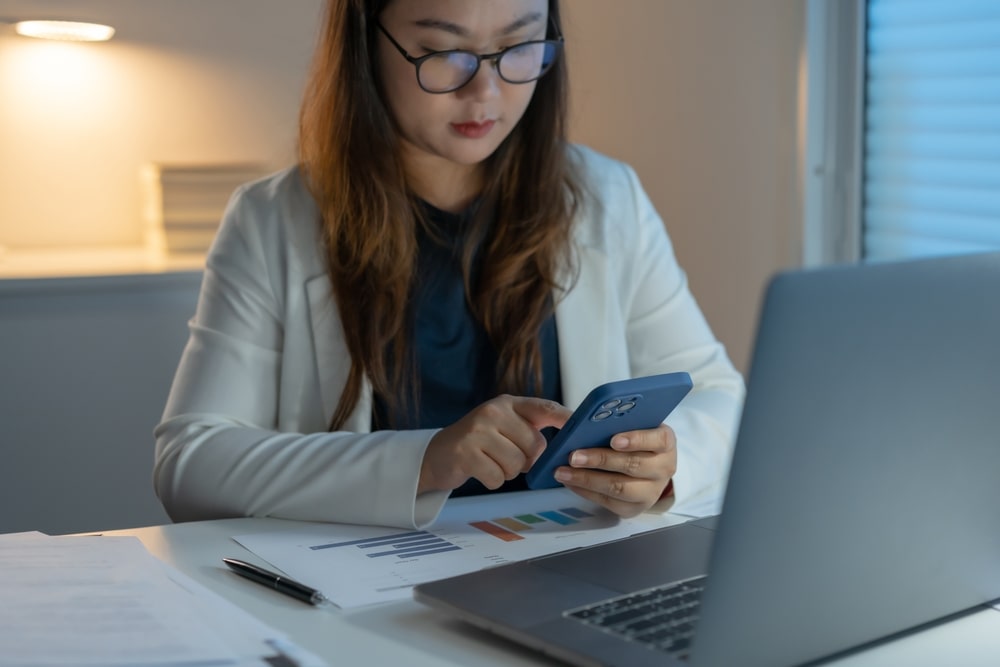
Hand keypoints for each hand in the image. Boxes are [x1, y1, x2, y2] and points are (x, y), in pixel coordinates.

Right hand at [419, 395, 571, 493]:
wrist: (438, 455)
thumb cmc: (479, 443)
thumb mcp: (504, 426)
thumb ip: (531, 429)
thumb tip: (568, 444)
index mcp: (508, 403)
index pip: (545, 408)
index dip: (567, 420)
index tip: (583, 430)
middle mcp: (493, 411)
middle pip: (534, 445)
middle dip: (527, 459)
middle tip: (508, 456)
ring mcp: (477, 430)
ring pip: (516, 464)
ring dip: (508, 472)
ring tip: (492, 462)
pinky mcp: (465, 452)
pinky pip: (497, 477)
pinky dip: (493, 480)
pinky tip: (481, 470)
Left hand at [554, 424, 676, 517]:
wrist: (649, 469)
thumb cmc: (636, 441)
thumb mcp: (635, 426)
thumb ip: (620, 423)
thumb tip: (590, 422)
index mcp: (666, 443)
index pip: (659, 440)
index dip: (637, 439)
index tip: (613, 440)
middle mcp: (663, 468)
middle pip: (633, 465)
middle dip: (600, 460)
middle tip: (574, 455)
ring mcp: (651, 492)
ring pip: (619, 487)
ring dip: (587, 479)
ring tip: (564, 471)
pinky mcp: (635, 508)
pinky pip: (608, 502)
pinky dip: (585, 491)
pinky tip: (570, 481)